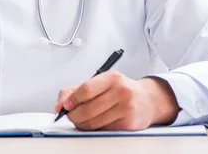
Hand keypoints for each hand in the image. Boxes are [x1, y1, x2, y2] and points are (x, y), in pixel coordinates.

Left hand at [54, 72, 178, 130]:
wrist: (147, 100)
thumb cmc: (120, 90)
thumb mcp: (101, 82)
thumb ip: (77, 90)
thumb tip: (60, 103)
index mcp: (112, 77)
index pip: (86, 90)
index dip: (72, 100)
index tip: (64, 106)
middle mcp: (121, 91)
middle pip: (88, 109)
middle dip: (74, 115)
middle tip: (69, 115)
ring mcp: (126, 108)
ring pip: (94, 122)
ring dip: (81, 124)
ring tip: (80, 120)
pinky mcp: (128, 123)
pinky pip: (103, 130)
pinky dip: (94, 129)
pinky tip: (94, 123)